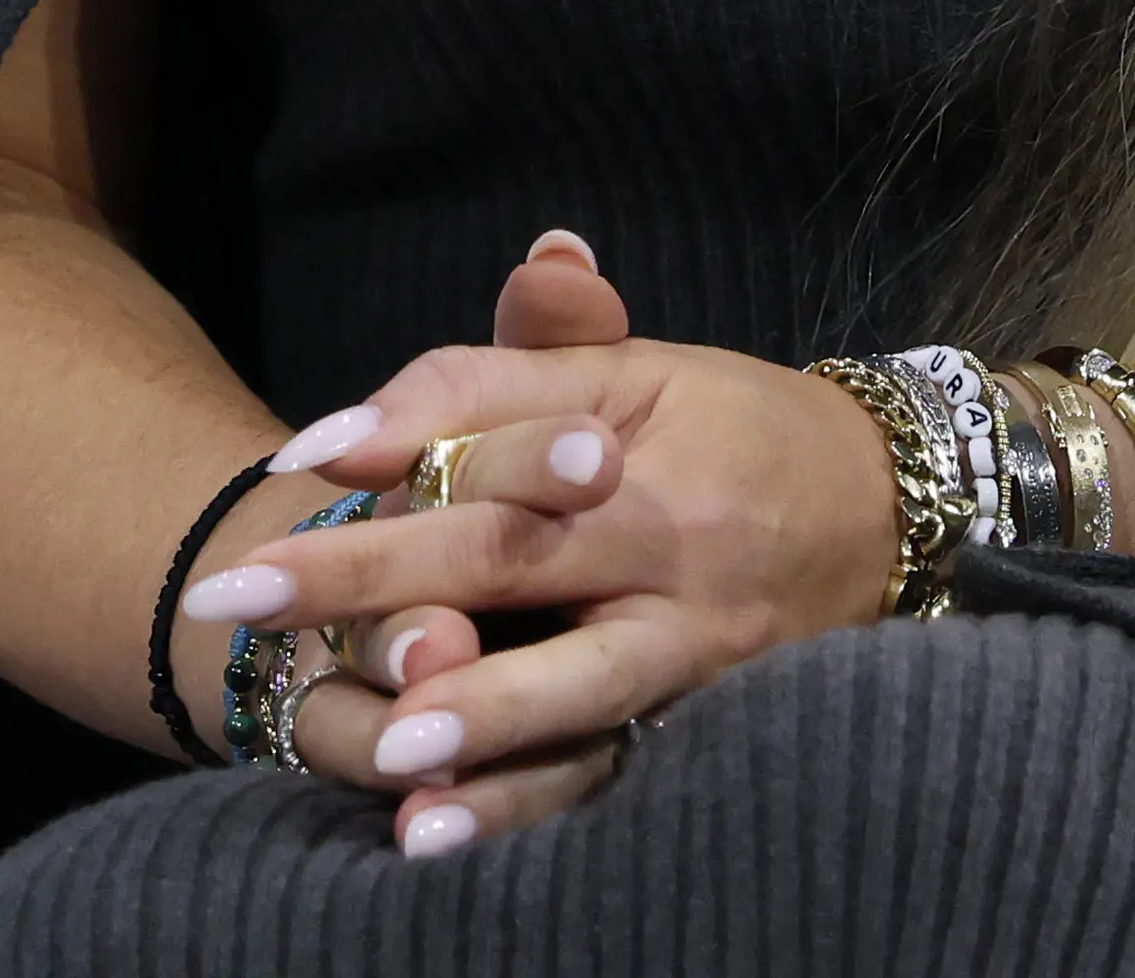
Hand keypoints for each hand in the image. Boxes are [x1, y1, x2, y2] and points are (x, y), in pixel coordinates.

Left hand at [183, 251, 903, 850]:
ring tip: (381, 742)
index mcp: (633, 435)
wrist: (891, 515)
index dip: (403, 433)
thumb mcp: (645, 368)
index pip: (504, 421)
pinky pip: (607, 773)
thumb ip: (531, 353)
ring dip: (478, 714)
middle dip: (369, 577)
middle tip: (243, 596)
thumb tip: (485, 302)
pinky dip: (524, 805)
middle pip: (507, 551)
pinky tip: (437, 833)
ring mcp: (690, 642)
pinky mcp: (702, 723)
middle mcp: (663, 539)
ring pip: (579, 682)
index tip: (297, 461)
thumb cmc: (734, 434)